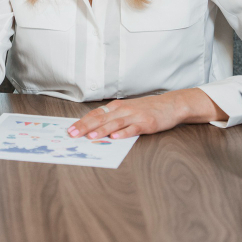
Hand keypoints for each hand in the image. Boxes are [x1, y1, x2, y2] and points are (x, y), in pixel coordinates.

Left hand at [67, 89, 226, 139]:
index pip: (95, 114)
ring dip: (102, 130)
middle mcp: (123, 110)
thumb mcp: (126, 110)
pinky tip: (115, 137)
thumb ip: (112, 118)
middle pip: (101, 118)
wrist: (170, 104)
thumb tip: (93, 128)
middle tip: (73, 134)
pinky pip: (133, 129)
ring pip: (115, 123)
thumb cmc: (146, 109)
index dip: (82, 122)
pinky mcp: (147, 123)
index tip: (70, 129)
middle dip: (85, 127)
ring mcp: (135, 116)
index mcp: (116, 107)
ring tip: (91, 137)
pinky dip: (124, 133)